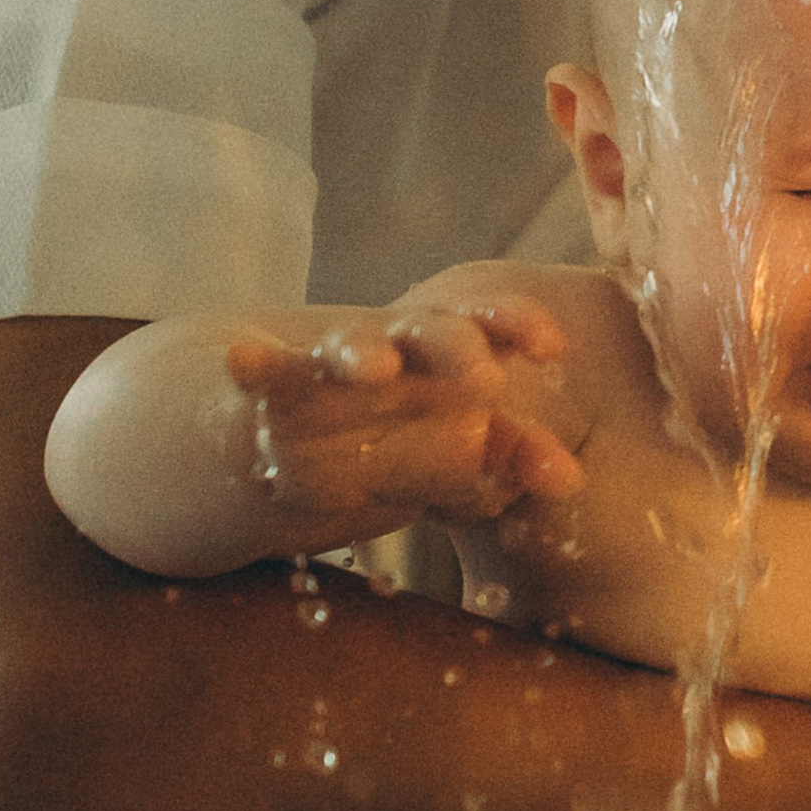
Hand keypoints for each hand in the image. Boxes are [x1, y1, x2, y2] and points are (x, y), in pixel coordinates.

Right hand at [224, 297, 583, 533]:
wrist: (281, 438)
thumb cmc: (386, 447)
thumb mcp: (446, 462)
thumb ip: (502, 464)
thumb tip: (570, 480)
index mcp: (449, 360)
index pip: (492, 333)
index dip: (519, 330)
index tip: (551, 343)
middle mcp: (397, 350)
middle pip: (431, 334)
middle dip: (457, 349)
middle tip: (483, 376)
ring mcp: (333, 367)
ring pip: (351, 349)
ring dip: (363, 354)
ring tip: (374, 366)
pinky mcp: (274, 389)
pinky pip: (265, 376)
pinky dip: (255, 367)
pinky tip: (240, 359)